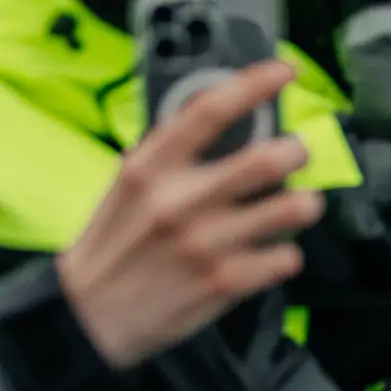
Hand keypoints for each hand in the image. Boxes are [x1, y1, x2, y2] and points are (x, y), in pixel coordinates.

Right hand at [57, 61, 320, 369]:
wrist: (85, 320)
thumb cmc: (115, 244)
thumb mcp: (129, 186)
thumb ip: (175, 153)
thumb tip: (233, 113)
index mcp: (150, 169)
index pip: (211, 110)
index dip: (257, 83)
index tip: (286, 70)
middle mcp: (179, 202)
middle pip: (269, 158)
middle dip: (298, 150)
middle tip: (296, 153)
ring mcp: (205, 244)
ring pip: (293, 207)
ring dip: (305, 202)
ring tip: (297, 204)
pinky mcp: (225, 282)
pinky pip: (287, 256)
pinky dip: (287, 252)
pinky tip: (271, 251)